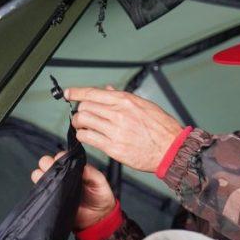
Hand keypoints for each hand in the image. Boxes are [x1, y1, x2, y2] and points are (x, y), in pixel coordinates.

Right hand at [32, 151, 115, 229]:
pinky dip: (41, 190)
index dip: (59, 157)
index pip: (60, 156)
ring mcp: (54, 186)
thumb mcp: (99, 182)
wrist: (97, 218)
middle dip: (47, 164)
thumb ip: (91, 172)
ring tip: (52, 183)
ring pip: (38, 175)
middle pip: (45, 162)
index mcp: (72, 167)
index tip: (61, 160)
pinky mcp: (49, 199)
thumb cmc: (99, 197)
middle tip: (55, 171)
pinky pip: (39, 192)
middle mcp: (61, 174)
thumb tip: (81, 165)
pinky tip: (50, 193)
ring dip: (42, 176)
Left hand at [64, 85, 182, 172]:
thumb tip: (107, 90)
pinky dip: (83, 136)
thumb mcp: (144, 105)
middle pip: (85, 107)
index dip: (77, 92)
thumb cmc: (162, 128)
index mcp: (126, 101)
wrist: (171, 149)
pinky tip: (87, 136)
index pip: (93, 93)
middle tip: (81, 115)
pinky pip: (88, 138)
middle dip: (80, 110)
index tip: (69, 93)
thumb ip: (123, 98)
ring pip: (83, 121)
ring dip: (79, 123)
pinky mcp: (113, 147)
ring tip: (83, 126)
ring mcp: (115, 131)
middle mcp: (119, 114)